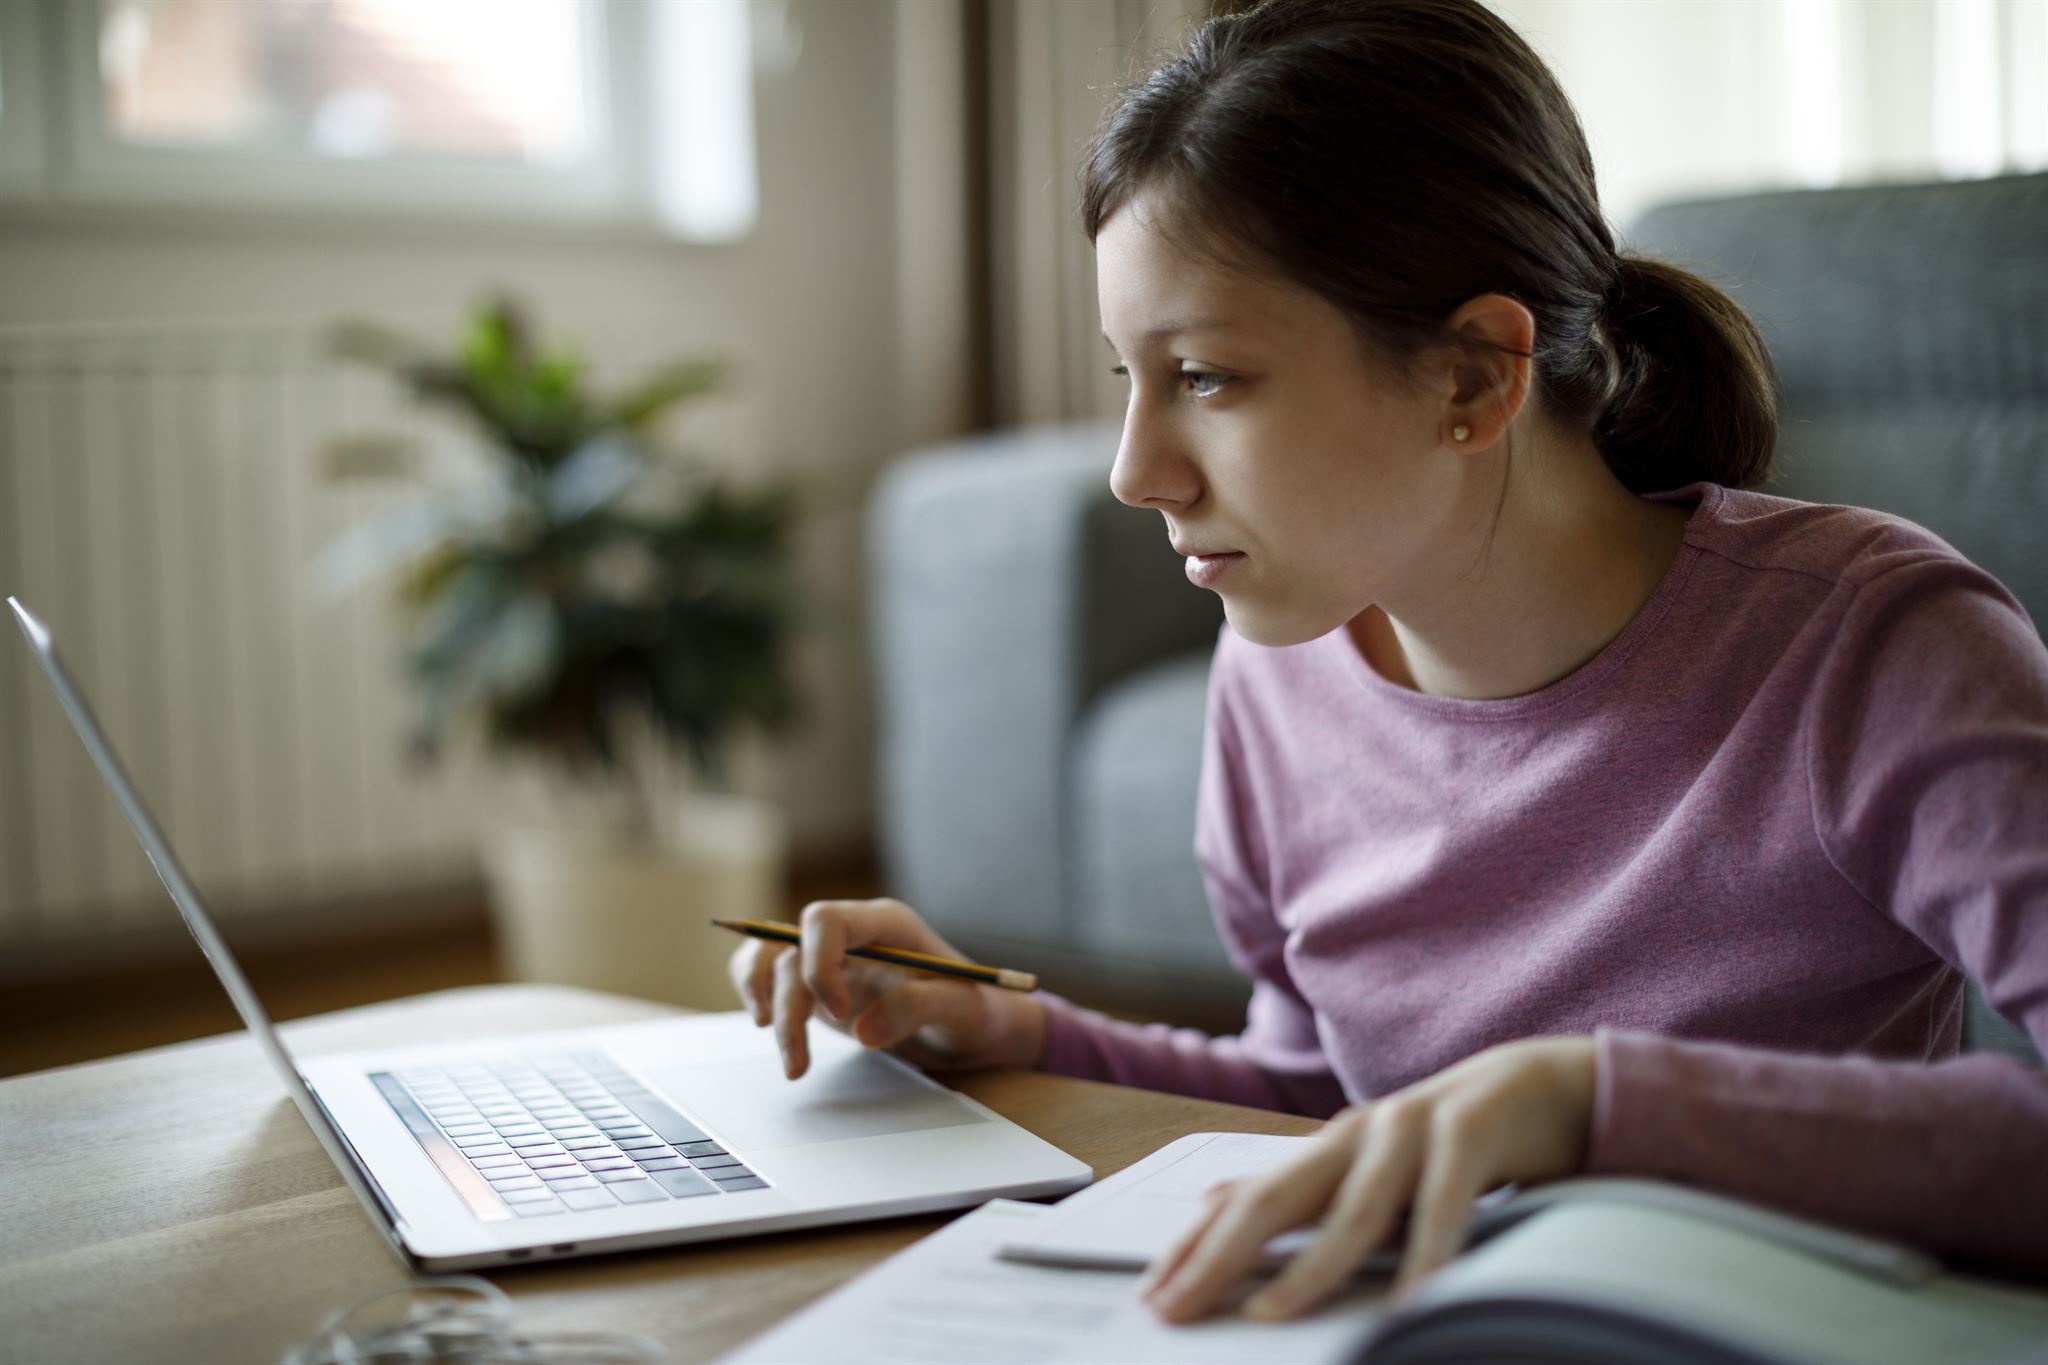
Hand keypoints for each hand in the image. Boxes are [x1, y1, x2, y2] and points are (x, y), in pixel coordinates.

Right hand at [726, 897, 1048, 1080]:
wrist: (970, 1026)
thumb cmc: (972, 1008)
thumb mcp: (962, 1008)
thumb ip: (918, 1007)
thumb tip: (865, 1029)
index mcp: (887, 924)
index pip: (827, 920)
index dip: (819, 963)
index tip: (839, 1014)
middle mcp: (853, 933)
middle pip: (792, 947)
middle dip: (788, 1004)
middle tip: (799, 1063)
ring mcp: (832, 956)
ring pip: (772, 961)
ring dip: (767, 1005)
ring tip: (791, 1063)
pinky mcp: (818, 981)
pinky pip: (768, 971)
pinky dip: (758, 995)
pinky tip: (770, 1028)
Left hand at [1138, 1035, 1596, 1321]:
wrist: (1551, 1084)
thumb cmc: (1455, 1140)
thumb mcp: (1369, 1169)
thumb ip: (1298, 1190)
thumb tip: (1214, 1203)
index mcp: (1330, 1149)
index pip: (1246, 1203)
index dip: (1195, 1249)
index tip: (1154, 1299)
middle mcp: (1358, 1133)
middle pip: (1275, 1200)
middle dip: (1219, 1256)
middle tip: (1178, 1308)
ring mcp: (1413, 1127)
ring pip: (1353, 1208)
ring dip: (1311, 1266)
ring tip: (1271, 1315)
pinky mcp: (1471, 1129)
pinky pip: (1445, 1202)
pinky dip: (1427, 1254)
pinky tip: (1412, 1302)